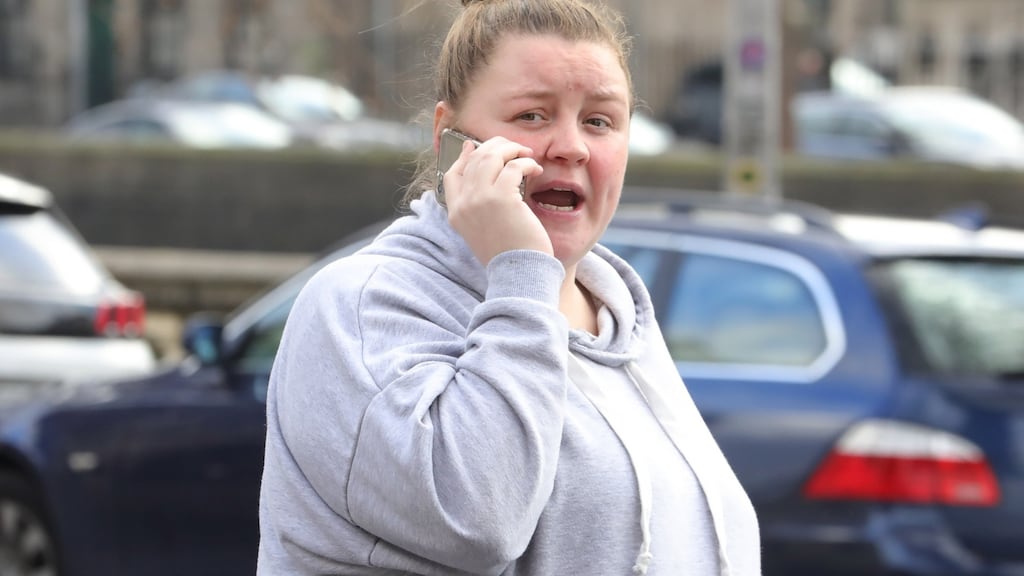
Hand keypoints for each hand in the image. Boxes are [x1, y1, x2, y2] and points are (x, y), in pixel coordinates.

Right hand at [443, 137, 549, 265]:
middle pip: (474, 159)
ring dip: (512, 150)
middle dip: (496, 147)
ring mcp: (480, 199)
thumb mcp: (484, 230)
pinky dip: (526, 163)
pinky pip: (513, 166)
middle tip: (515, 149)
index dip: (463, 157)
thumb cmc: (509, 253)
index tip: (474, 146)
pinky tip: (535, 169)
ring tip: (527, 155)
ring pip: (492, 156)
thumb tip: (489, 175)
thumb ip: (481, 206)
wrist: (519, 273)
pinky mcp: (501, 198)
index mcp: (456, 214)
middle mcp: (464, 204)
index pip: (451, 175)